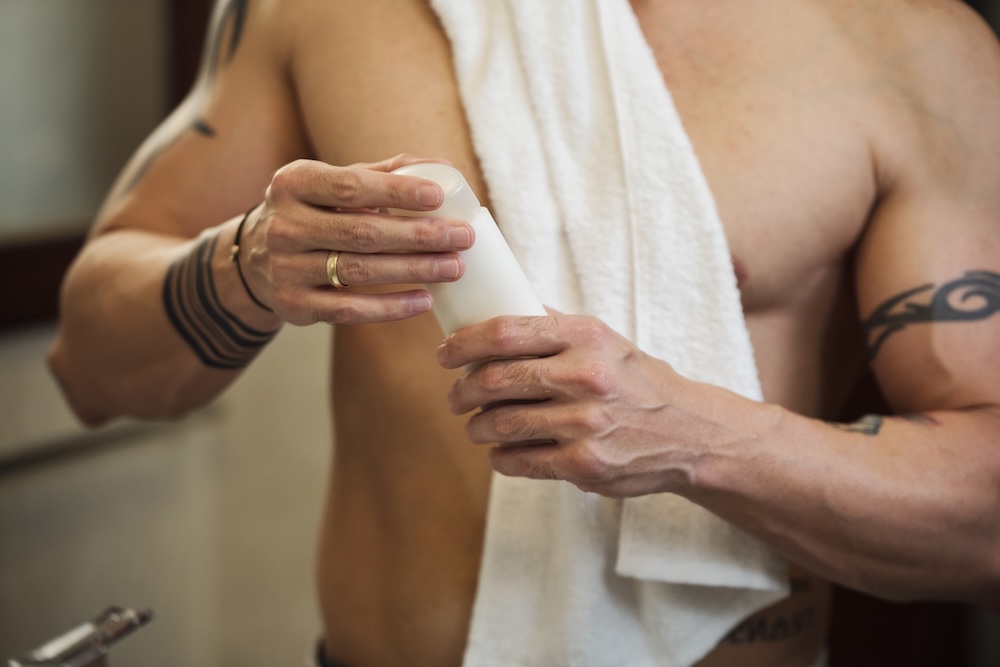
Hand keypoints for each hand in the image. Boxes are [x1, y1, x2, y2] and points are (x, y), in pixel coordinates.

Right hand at [239, 154, 474, 324]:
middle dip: (419, 236)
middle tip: (462, 237)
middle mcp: (284, 225)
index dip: (397, 191)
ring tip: (454, 267)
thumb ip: (382, 173)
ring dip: (414, 270)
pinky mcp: (295, 305)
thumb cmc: (311, 213)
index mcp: (293, 183)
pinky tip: (424, 299)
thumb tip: (442, 167)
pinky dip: (390, 307)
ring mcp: (286, 268)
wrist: (253, 260)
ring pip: (360, 272)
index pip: (350, 186)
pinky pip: (350, 309)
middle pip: (362, 232)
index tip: (439, 196)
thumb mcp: (330, 184)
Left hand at [437, 313, 722, 496]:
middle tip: (455, 397)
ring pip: (501, 423)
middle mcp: (585, 376)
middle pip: (494, 379)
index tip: (445, 353)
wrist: (689, 434)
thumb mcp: (605, 341)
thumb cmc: (637, 383)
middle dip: (462, 391)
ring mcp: (584, 423)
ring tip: (475, 426)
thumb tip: (500, 304)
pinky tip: (500, 453)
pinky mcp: (584, 464)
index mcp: (585, 337)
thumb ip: (555, 326)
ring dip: (476, 427)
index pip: (505, 333)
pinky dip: (500, 458)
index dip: (463, 343)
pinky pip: (519, 461)